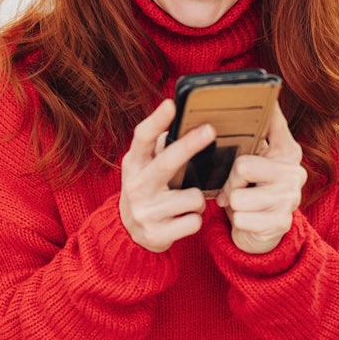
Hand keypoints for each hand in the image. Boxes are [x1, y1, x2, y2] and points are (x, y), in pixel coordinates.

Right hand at [120, 99, 213, 252]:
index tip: (171, 104)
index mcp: (134, 164)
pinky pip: (195, 221)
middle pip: (167, 162)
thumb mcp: (144, 168)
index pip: (142, 138)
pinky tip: (182, 219)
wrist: (128, 233)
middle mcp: (136, 186)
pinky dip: (195, 218)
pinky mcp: (157, 234)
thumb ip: (159, 148)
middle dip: (190, 145)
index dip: (157, 120)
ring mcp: (146, 212)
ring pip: (192, 197)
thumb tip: (185, 120)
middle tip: (210, 130)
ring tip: (186, 202)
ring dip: (198, 199)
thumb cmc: (146, 191)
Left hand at [215, 104, 306, 253]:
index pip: (274, 123)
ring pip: (238, 196)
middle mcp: (295, 172)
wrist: (261, 231)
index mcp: (287, 151)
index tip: (266, 84)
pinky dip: (238, 221)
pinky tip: (248, 219)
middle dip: (231, 181)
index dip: (268, 109)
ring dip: (233, 203)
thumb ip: (258, 135)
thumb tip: (264, 100)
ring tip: (243, 204)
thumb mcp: (255, 161)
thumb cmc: (253, 189)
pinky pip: (241, 218)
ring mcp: (291, 198)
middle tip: (236, 187)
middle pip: (241, 166)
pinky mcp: (282, 222)